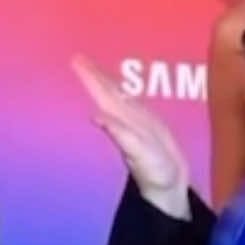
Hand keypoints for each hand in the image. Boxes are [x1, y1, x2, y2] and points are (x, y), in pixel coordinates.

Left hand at [71, 56, 190, 218]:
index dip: (89, 77)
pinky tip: (122, 90)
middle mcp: (124, 120)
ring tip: (94, 67)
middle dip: (93, 74)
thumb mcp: (136, 151)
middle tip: (78, 57)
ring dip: (106, 81)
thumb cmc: (153, 172)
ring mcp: (136, 122)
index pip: (101, 93)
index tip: (76, 60)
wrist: (168, 186)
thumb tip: (96, 116)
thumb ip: (118, 132)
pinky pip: (133, 104)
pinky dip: (125, 94)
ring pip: (118, 96)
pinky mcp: (149, 126)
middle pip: (106, 92)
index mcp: (119, 121)